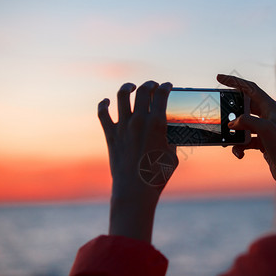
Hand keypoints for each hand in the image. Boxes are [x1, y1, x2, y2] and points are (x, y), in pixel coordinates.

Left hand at [98, 81, 177, 241]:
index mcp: (157, 124)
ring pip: (122, 96)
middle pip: (143, 91)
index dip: (165, 87)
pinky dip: (104, 104)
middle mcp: (138, 121)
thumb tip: (171, 134)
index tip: (167, 86)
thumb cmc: (157, 176)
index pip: (161, 95)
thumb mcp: (173, 156)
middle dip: (150, 84)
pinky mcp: (111, 135)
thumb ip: (171, 141)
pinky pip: (103, 114)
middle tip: (153, 85)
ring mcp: (123, 127)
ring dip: (128, 87)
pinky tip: (107, 101)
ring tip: (131, 87)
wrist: (134, 191)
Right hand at [217, 74, 275, 188]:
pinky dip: (239, 147)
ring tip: (227, 141)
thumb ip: (247, 121)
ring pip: (242, 126)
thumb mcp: (265, 129)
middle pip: (243, 106)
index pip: (250, 88)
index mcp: (271, 107)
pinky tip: (239, 154)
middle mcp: (268, 115)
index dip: (234, 82)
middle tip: (219, 112)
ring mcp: (264, 129)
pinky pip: (245, 141)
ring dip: (233, 134)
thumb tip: (232, 124)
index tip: (219, 78)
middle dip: (230, 112)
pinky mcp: (262, 142)